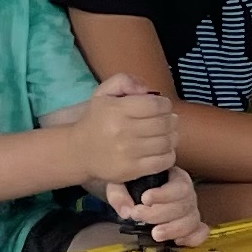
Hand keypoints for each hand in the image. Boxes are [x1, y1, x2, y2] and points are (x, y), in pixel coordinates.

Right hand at [67, 74, 178, 190]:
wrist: (79, 151)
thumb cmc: (97, 119)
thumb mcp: (103, 93)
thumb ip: (124, 81)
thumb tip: (146, 90)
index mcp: (116, 110)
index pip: (155, 105)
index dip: (165, 104)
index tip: (163, 106)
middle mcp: (122, 131)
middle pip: (163, 124)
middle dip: (171, 120)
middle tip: (168, 120)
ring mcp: (127, 153)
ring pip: (166, 143)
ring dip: (172, 137)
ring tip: (167, 134)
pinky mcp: (131, 170)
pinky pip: (163, 162)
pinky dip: (169, 154)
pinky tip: (163, 150)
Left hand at [125, 168, 208, 248]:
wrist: (139, 193)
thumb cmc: (134, 185)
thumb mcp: (123, 182)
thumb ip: (119, 194)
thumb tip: (126, 211)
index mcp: (175, 178)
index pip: (179, 186)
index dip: (163, 195)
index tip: (145, 199)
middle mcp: (186, 194)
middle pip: (184, 205)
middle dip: (160, 214)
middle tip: (139, 215)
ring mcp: (190, 211)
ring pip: (191, 220)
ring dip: (173, 229)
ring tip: (155, 233)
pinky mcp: (192, 226)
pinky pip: (200, 232)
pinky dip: (192, 238)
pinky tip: (177, 241)